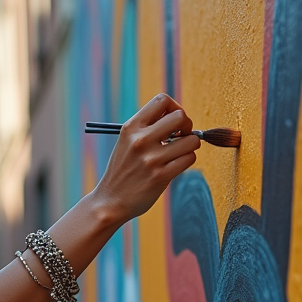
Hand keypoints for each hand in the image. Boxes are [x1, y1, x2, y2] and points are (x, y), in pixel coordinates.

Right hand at [91, 93, 198, 224]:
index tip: (172, 122)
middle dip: (187, 126)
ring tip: (178, 153)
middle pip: (181, 117)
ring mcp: (151, 159)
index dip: (174, 108)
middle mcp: (140, 140)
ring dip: (190, 146)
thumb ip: (148, 127)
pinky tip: (175, 165)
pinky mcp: (161, 176)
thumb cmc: (123, 169)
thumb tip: (180, 117)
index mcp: (131, 127)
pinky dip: (187, 160)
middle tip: (180, 137)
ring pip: (191, 140)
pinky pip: (189, 158)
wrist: (110, 201)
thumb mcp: (126, 141)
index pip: (162, 100)